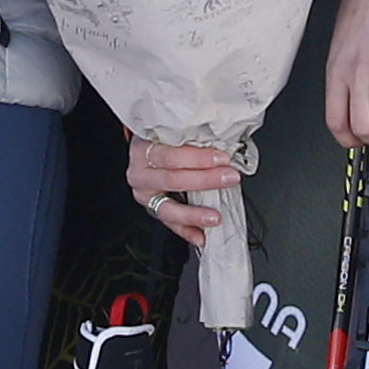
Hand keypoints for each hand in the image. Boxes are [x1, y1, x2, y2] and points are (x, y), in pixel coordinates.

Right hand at [127, 128, 241, 246]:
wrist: (148, 146)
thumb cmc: (164, 138)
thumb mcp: (174, 131)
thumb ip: (193, 137)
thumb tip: (225, 144)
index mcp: (143, 148)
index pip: (171, 155)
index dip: (199, 158)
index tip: (223, 159)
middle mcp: (139, 172)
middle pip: (172, 180)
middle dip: (205, 180)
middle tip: (229, 178)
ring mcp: (144, 193)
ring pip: (167, 208)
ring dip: (194, 214)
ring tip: (214, 217)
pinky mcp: (151, 208)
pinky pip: (169, 224)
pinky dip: (186, 231)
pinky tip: (201, 237)